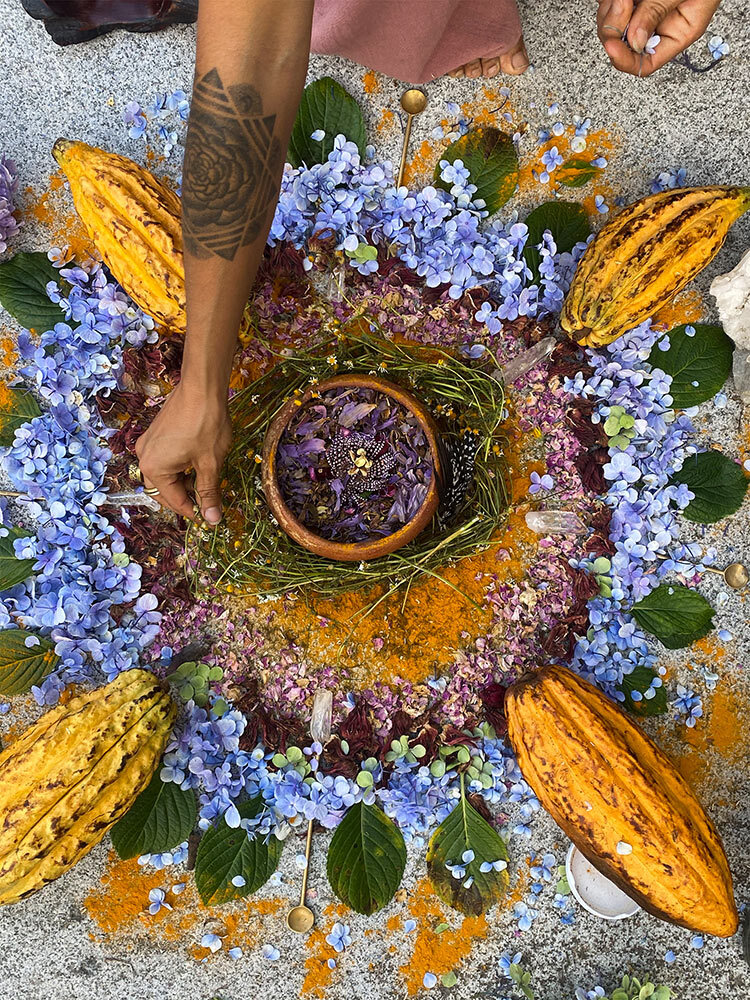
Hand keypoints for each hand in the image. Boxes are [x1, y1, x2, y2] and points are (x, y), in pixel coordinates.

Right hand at [135, 383, 232, 522]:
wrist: (202, 387)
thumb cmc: (206, 424)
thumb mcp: (210, 464)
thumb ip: (208, 493)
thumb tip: (212, 518)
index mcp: (154, 468)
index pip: (173, 500)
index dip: (193, 511)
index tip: (210, 517)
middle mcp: (144, 456)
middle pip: (163, 490)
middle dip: (184, 498)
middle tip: (207, 503)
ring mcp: (148, 443)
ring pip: (163, 475)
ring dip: (182, 483)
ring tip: (205, 481)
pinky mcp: (155, 434)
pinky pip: (164, 459)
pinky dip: (178, 468)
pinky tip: (196, 465)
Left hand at [597, 0, 720, 76]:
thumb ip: (658, 12)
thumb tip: (635, 40)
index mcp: (677, 33)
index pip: (647, 63)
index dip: (625, 60)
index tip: (612, 45)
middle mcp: (659, 25)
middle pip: (623, 44)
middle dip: (615, 26)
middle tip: (621, 3)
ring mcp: (645, 11)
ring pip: (613, 25)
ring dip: (612, 9)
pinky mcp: (635, 0)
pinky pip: (612, 6)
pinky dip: (611, 1)